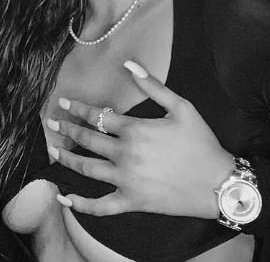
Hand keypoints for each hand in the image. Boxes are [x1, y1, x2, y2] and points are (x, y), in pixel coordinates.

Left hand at [47, 61, 233, 217]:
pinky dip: (81, 204)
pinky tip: (65, 198)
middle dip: (66, 130)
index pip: (97, 116)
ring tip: (54, 150)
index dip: (78, 108)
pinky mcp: (132, 201)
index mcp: (135, 130)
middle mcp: (125, 154)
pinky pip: (101, 206)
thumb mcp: (182, 107)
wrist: (218, 184)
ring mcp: (126, 179)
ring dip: (67, 158)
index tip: (63, 103)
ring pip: (87, 169)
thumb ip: (153, 85)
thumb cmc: (201, 143)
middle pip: (87, 140)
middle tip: (51, 123)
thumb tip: (130, 63)